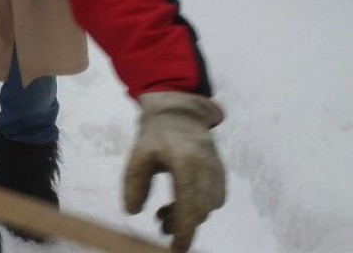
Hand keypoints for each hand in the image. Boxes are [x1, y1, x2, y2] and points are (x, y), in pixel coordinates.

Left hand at [123, 92, 226, 250]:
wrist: (180, 112)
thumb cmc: (156, 134)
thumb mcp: (138, 154)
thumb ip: (134, 182)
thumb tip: (132, 211)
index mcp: (186, 161)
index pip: (190, 203)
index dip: (184, 229)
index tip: (176, 247)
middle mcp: (207, 167)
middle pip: (201, 209)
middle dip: (182, 225)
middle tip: (161, 226)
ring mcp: (217, 170)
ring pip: (208, 206)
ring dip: (189, 216)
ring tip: (164, 214)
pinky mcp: (221, 172)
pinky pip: (214, 198)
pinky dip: (198, 206)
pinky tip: (180, 203)